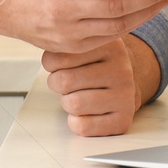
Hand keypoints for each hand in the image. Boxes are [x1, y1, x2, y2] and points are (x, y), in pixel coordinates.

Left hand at [43, 35, 159, 136]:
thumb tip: (43, 40)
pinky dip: (75, 122)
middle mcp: (121, 70)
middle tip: (66, 81)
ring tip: (77, 94)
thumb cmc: (95, 66)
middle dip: (57, 83)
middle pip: (64, 81)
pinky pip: (83, 126)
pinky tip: (84, 112)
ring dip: (67, 102)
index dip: (51, 64)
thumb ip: (66, 42)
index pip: (59, 57)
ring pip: (74, 104)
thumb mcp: (85, 45)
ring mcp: (124, 96)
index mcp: (110, 46)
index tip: (60, 64)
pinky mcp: (122, 120)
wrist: (123, 86)